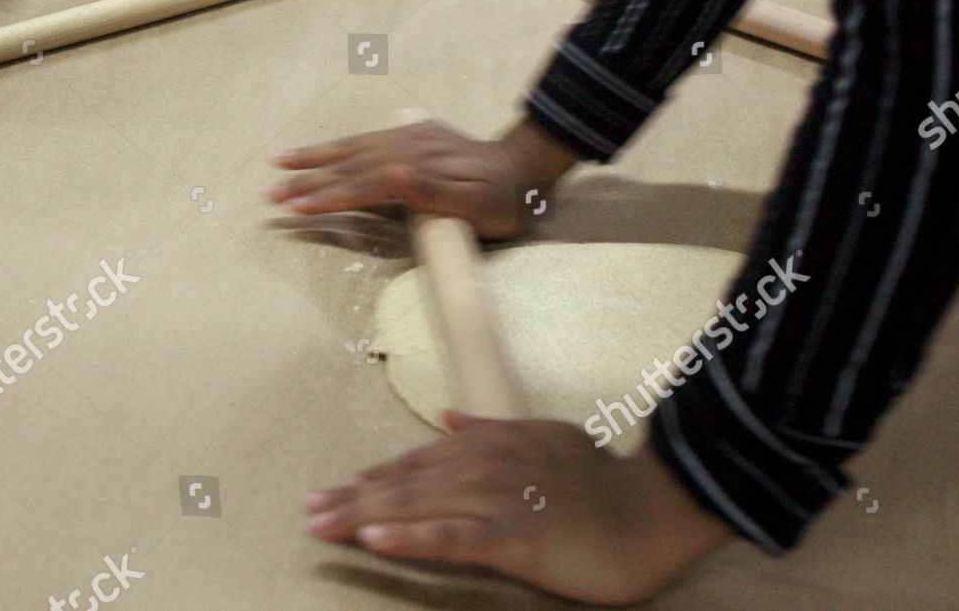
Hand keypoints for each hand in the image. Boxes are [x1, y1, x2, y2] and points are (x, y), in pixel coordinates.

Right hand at [269, 118, 577, 237]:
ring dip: (313, 157)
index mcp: (418, 168)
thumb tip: (394, 175)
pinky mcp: (409, 135)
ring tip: (279, 163)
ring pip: (351, 148)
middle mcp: (407, 147)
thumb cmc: (502, 201)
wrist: (525, 169)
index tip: (296, 208)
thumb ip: (434, 191)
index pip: (364, 184)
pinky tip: (319, 151)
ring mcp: (407, 138)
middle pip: (349, 164)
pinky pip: (364, 140)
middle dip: (308, 179)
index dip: (329, 196)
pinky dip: (336, 146)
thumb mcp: (478, 206)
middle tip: (271, 194)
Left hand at [305, 414, 732, 604]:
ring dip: (364, 514)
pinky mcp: (514, 535)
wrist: (651, 509)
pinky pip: (452, 536)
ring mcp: (498, 498)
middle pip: (406, 481)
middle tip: (307, 510)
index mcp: (490, 443)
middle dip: (352, 496)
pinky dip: (410, 536)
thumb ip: (492, 430)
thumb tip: (450, 418)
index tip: (332, 489)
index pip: (417, 462)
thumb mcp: (543, 437)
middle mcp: (485, 464)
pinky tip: (374, 538)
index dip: (372, 476)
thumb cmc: (600, 480)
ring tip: (322, 523)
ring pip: (418, 505)